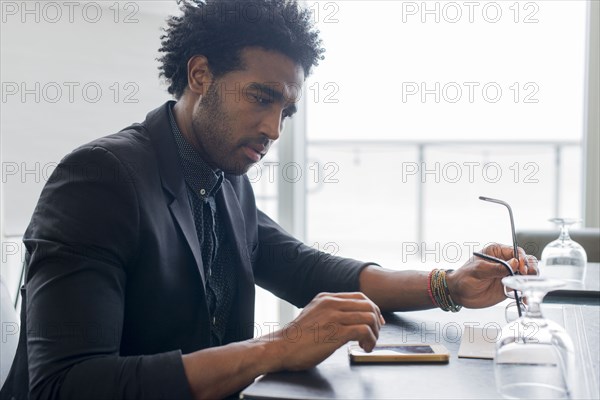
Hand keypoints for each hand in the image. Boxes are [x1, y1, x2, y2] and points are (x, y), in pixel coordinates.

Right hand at [265, 292, 384, 370]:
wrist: (281, 347)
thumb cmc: (296, 338)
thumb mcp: (312, 314)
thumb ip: (328, 312)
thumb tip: (347, 318)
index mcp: (325, 298)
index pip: (359, 297)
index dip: (372, 309)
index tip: (376, 321)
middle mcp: (330, 304)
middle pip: (367, 305)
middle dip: (377, 321)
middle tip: (375, 334)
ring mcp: (333, 317)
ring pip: (369, 317)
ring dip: (374, 333)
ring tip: (368, 344)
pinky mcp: (335, 332)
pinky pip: (364, 331)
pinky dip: (370, 341)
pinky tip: (364, 348)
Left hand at [445, 243, 537, 308]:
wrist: (459, 293)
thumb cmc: (464, 277)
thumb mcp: (478, 271)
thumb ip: (496, 267)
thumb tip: (515, 263)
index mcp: (497, 252)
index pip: (517, 252)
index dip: (522, 259)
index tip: (522, 268)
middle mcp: (505, 262)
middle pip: (526, 262)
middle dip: (530, 269)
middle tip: (526, 277)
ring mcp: (509, 274)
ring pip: (527, 274)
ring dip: (531, 280)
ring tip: (528, 287)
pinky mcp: (509, 287)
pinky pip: (522, 287)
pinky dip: (526, 292)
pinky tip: (525, 297)